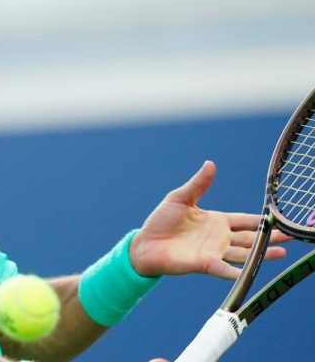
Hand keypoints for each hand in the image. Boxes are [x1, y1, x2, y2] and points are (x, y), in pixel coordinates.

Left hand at [128, 160, 289, 279]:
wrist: (145, 243)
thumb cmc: (161, 221)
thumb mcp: (180, 198)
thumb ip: (198, 184)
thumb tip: (210, 164)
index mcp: (216, 221)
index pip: (245, 220)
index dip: (261, 220)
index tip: (278, 218)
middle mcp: (219, 238)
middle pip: (251, 238)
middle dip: (270, 237)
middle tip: (291, 236)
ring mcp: (213, 252)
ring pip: (244, 254)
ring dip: (262, 254)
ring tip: (281, 253)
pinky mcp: (204, 264)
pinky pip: (223, 268)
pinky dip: (236, 271)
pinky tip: (249, 272)